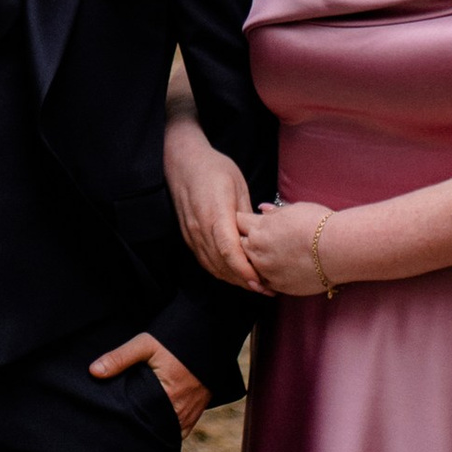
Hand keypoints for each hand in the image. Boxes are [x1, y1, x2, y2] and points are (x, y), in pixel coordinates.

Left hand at [89, 332, 209, 435]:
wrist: (208, 336)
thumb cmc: (175, 341)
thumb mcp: (145, 345)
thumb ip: (119, 358)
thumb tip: (93, 372)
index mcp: (167, 395)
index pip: (142, 421)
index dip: (128, 425)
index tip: (114, 425)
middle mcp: (181, 409)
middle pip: (155, 430)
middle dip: (140, 431)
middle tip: (121, 430)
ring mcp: (191, 413)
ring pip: (168, 433)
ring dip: (155, 432)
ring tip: (136, 429)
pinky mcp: (197, 411)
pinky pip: (181, 431)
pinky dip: (168, 431)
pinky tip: (155, 426)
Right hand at [165, 124, 256, 290]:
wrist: (183, 162)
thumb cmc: (214, 169)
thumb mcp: (238, 185)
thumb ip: (246, 216)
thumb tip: (260, 239)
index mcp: (215, 213)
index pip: (229, 250)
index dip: (244, 270)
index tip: (261, 282)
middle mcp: (200, 228)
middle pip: (222, 264)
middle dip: (244, 281)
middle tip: (268, 289)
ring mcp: (192, 234)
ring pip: (213, 266)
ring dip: (234, 279)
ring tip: (256, 286)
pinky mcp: (188, 237)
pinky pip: (206, 261)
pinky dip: (222, 271)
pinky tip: (236, 274)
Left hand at [238, 199, 334, 297]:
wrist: (337, 249)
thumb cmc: (319, 225)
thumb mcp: (295, 209)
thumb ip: (274, 212)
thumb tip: (263, 209)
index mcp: (260, 227)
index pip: (237, 221)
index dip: (242, 221)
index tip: (249, 222)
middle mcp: (257, 249)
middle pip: (239, 244)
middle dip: (245, 241)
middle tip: (260, 240)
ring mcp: (265, 269)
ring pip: (248, 265)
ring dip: (255, 260)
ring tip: (273, 256)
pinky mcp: (276, 285)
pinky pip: (263, 282)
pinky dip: (267, 276)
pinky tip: (280, 270)